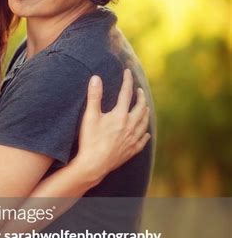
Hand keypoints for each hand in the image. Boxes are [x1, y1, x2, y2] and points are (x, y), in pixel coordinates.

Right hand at [77, 69, 150, 183]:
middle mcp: (130, 126)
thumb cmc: (90, 140)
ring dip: (145, 113)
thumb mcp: (89, 116)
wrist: (93, 165)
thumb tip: (96, 78)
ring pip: (144, 123)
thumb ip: (94, 96)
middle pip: (141, 108)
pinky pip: (142, 141)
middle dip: (141, 97)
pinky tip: (146, 133)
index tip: (128, 72)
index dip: (127, 81)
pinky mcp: (131, 151)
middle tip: (139, 91)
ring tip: (145, 108)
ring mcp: (132, 139)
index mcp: (120, 115)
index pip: (126, 93)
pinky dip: (145, 135)